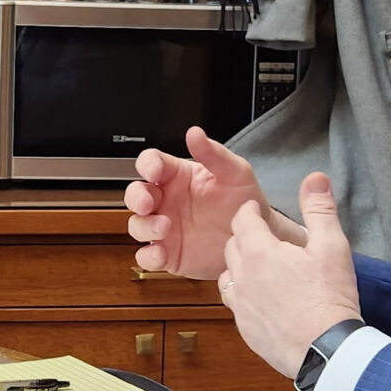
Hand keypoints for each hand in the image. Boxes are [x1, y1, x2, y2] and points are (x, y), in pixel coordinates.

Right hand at [126, 127, 297, 278]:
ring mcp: (165, 229)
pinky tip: (160, 254)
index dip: (147, 164)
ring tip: (165, 228)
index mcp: (177, 176)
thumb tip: (195, 134)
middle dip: (136, 197)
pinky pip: (147, 256)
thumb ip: (214, 154)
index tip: (153, 170)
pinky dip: (148, 257)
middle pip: (135, 194)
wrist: (255, 237)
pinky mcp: (169, 254)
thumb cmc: (244, 201)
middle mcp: (167, 201)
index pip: (152, 163)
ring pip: (138, 225)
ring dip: (144, 226)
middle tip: (147, 203)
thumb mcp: (236, 173)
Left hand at [219, 173, 360, 374]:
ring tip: (262, 269)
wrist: (326, 351)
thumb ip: (320, 209)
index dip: (250, 211)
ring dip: (240, 268)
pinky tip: (264, 300)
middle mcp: (243, 278)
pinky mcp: (246, 330)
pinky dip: (244, 297)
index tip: (258, 211)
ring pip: (228, 277)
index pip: (242, 220)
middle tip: (264, 238)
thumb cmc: (329, 298)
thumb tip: (315, 178)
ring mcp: (241, 306)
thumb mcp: (332, 247)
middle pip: (231, 246)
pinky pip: (236, 305)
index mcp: (260, 252)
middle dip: (244, 237)